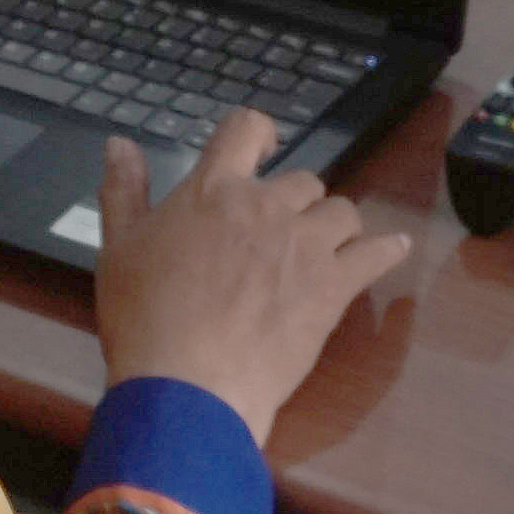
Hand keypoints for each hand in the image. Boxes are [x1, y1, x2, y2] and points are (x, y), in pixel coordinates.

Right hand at [95, 112, 416, 443]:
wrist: (188, 384)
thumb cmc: (146, 318)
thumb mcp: (118, 248)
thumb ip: (124, 190)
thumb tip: (120, 144)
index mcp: (214, 190)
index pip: (245, 130)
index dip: (259, 132)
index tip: (265, 146)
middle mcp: (266, 206)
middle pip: (302, 180)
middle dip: (294, 202)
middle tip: (278, 233)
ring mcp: (306, 245)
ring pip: (342, 212)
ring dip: (333, 226)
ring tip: (321, 249)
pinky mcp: (334, 286)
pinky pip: (376, 254)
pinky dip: (387, 249)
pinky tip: (395, 247)